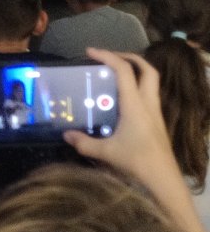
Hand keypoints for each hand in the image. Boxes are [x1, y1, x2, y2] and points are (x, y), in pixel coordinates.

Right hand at [63, 48, 174, 181]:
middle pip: (147, 69)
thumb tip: (65, 135)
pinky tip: (120, 99)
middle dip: (130, 58)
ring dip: (135, 72)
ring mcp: (155, 111)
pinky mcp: (157, 121)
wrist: (164, 179)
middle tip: (110, 58)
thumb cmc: (137, 161)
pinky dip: (136, 88)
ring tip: (113, 74)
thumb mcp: (106, 152)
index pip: (124, 71)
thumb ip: (84, 143)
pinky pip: (148, 95)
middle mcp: (148, 103)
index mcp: (135, 105)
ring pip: (151, 81)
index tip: (90, 52)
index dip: (107, 56)